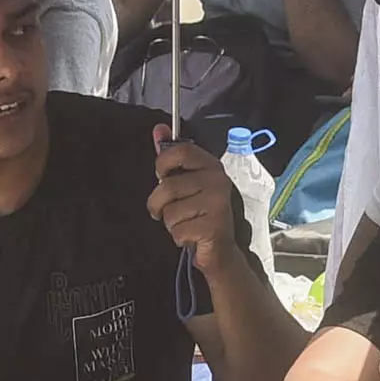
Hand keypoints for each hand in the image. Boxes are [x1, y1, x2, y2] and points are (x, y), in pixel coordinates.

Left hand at [147, 126, 247, 266]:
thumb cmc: (199, 214)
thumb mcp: (185, 183)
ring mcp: (218, 203)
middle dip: (159, 204)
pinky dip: (179, 238)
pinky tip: (193, 236)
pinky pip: (178, 230)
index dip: (163, 163)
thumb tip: (158, 129)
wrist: (221, 251)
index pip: (181, 149)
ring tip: (187, 224)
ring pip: (170, 211)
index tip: (162, 176)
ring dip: (171, 223)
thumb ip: (171, 157)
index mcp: (211, 166)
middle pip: (167, 186)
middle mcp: (218, 180)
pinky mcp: (214, 226)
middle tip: (169, 211)